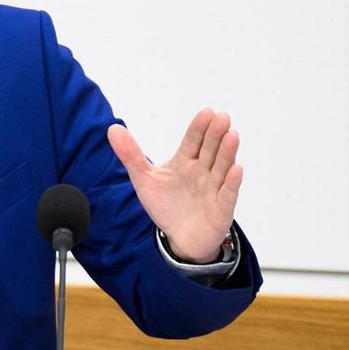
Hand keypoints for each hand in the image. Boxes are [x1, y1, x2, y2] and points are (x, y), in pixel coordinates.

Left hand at [107, 109, 241, 262]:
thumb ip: (130, 155)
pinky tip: (236, 169)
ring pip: (222, 167)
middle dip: (216, 134)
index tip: (206, 112)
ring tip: (232, 135)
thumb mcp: (144, 179)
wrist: (180, 237)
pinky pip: (228, 194)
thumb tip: (112, 129)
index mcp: (185, 162)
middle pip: (210, 150)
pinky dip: (232, 182)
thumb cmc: (166, 205)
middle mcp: (202, 171)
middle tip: (222, 117)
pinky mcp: (221, 208)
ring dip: (228, 152)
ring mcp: (214, 189)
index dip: (199, 128)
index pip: (193, 141)